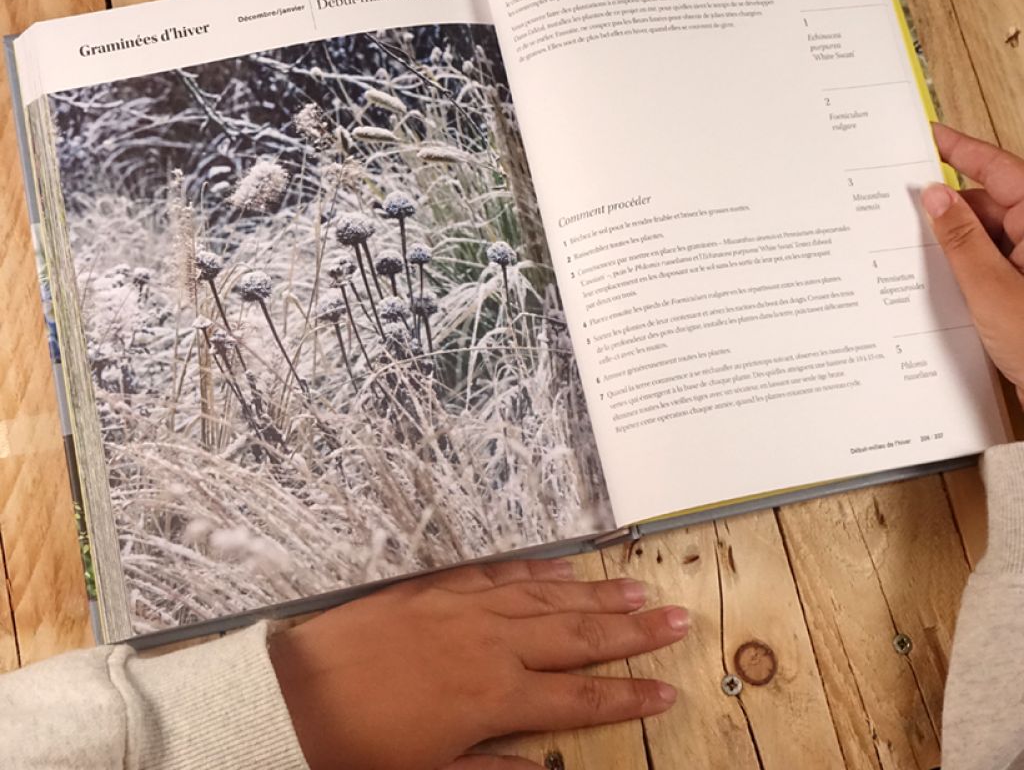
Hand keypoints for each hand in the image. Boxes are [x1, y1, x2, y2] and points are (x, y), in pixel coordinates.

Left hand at [269, 559, 687, 769]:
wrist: (296, 686)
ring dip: (598, 595)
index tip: (669, 689)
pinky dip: (540, 570)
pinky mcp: (443, 585)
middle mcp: (494, 644)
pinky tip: (566, 568)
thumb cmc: (359, 745)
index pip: (580, 695)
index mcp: (496, 696)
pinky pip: (504, 572)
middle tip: (677, 619)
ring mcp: (470, 607)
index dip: (628, 695)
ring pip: (550, 597)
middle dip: (632, 632)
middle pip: (578, 635)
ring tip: (639, 591)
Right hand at [922, 124, 1023, 403]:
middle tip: (898, 206)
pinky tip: (941, 278)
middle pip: (989, 202)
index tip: (926, 135)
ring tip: (914, 252)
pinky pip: (992, 261)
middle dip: (947, 207)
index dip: (958, 149)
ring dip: (954, 242)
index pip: (997, 168)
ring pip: (987, 234)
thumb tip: (936, 197)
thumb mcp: (991, 288)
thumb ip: (960, 238)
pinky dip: (966, 265)